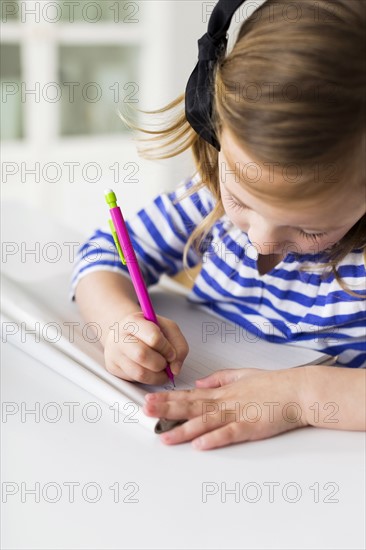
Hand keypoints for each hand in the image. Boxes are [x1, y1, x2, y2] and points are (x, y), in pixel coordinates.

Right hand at [104, 312, 188, 384]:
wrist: (127, 332)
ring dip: (157, 376)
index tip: (171, 353)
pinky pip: (134, 380)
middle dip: (161, 364)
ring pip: (139, 373)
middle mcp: (120, 337)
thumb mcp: (168, 329)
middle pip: (142, 355)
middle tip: (166, 363)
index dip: (167, 348)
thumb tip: (175, 369)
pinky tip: (151, 371)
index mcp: (134, 321)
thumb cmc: (149, 330)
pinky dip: (149, 380)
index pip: (153, 337)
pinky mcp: (114, 368)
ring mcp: (114, 353)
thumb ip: (179, 346)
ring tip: (161, 370)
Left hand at [143, 367, 308, 449]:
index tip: (151, 399)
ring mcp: (238, 414)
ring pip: (205, 422)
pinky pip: (230, 434)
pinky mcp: (251, 427)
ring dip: (183, 429)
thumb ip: (219, 378)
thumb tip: (199, 382)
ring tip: (164, 435)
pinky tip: (199, 444)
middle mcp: (226, 402)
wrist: (298, 390)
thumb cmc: (274, 384)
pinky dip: (214, 439)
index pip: (190, 395)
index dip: (169, 398)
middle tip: (147, 412)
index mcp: (223, 392)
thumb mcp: (242, 375)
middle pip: (191, 406)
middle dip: (167, 409)